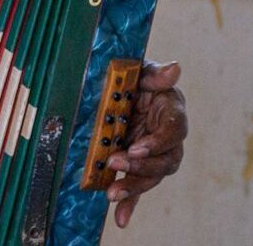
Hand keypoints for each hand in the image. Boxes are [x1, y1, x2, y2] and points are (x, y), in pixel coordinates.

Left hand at [105, 61, 186, 227]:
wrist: (119, 89)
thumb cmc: (133, 78)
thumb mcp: (141, 70)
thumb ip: (154, 73)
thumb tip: (174, 68)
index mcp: (170, 113)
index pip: (172, 131)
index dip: (157, 141)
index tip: (137, 146)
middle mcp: (166, 139)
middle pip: (164, 160)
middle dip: (141, 166)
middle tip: (117, 162)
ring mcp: (153, 155)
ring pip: (151, 177)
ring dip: (133, 186)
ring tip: (112, 192)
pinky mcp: (138, 167)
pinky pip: (138, 189)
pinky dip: (130, 204)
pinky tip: (120, 218)